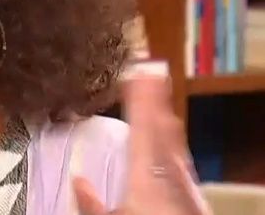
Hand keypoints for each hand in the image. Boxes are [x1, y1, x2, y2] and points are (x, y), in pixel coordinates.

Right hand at [73, 63, 209, 214]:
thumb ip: (93, 205)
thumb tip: (79, 181)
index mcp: (144, 178)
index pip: (142, 129)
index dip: (140, 98)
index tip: (139, 70)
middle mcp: (169, 177)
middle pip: (163, 132)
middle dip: (157, 101)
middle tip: (154, 70)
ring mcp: (185, 189)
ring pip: (176, 148)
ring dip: (168, 121)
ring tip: (162, 100)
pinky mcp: (192, 201)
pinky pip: (182, 164)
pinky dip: (175, 147)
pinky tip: (174, 148)